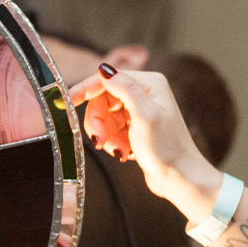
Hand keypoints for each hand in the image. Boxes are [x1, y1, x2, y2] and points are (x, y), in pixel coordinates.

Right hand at [68, 65, 221, 216]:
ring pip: (105, 117)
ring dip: (107, 135)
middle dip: (99, 122)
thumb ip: (125, 90)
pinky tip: (125, 152)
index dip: (86, 90)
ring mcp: (140, 110)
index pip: (108, 79)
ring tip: (120, 150)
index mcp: (149, 84)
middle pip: (103, 100)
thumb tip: (104, 68)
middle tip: (101, 142)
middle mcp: (145, 93)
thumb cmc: (167, 149)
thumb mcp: (144, 116)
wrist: (180, 178)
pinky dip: (113, 141)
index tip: (67, 101)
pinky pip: (111, 129)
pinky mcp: (135, 127)